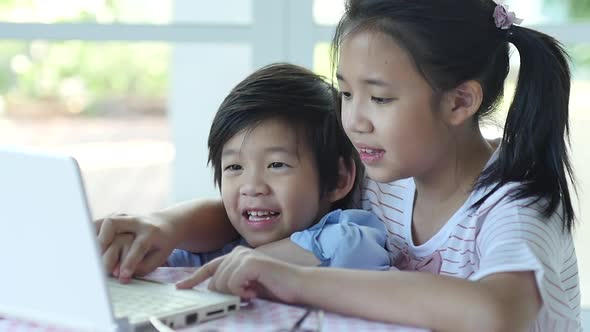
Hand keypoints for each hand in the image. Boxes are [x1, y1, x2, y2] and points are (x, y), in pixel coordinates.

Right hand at [95, 213, 176, 280]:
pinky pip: (99, 223)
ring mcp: (125, 217)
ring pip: (105, 223)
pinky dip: (91, 234)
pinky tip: (87, 247)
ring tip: (90, 255)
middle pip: (114, 226)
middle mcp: (136, 221)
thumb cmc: (160, 245)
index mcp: (151, 232)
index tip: (122, 276)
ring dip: (94, 238)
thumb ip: (142, 267)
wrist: (165, 224)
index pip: (138, 246)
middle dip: (103, 244)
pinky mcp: (115, 217)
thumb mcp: (159, 257)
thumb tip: (118, 274)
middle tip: (98, 264)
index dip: (129, 262)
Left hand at [176, 246, 301, 302]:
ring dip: (236, 294)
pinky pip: (232, 284)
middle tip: (247, 295)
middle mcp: (237, 252)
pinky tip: (255, 291)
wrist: (298, 284)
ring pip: (221, 283)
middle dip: (226, 293)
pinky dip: (242, 293)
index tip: (180, 287)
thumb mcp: (248, 284)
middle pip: (214, 280)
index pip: (209, 267)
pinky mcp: (249, 263)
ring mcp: (243, 256)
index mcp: (235, 256)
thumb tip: (213, 290)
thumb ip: (231, 282)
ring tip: (253, 292)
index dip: (193, 278)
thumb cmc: (275, 286)